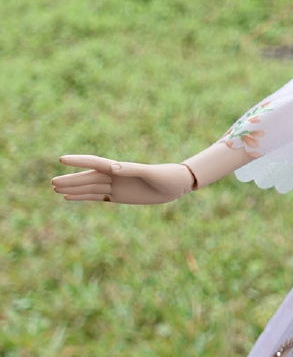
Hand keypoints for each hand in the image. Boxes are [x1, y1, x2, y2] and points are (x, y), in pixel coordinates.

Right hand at [51, 155, 194, 204]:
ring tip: (54, 189)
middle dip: (71, 179)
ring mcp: (115, 186)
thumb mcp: (151, 173)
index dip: (79, 161)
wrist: (176, 185)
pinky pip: (96, 197)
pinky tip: (69, 197)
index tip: (62, 159)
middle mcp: (115, 176)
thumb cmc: (166, 176)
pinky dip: (83, 197)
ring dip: (73, 188)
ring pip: (89, 187)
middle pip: (88, 177)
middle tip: (52, 182)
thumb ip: (132, 170)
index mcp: (121, 168)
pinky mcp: (118, 196)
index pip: (96, 163)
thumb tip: (113, 168)